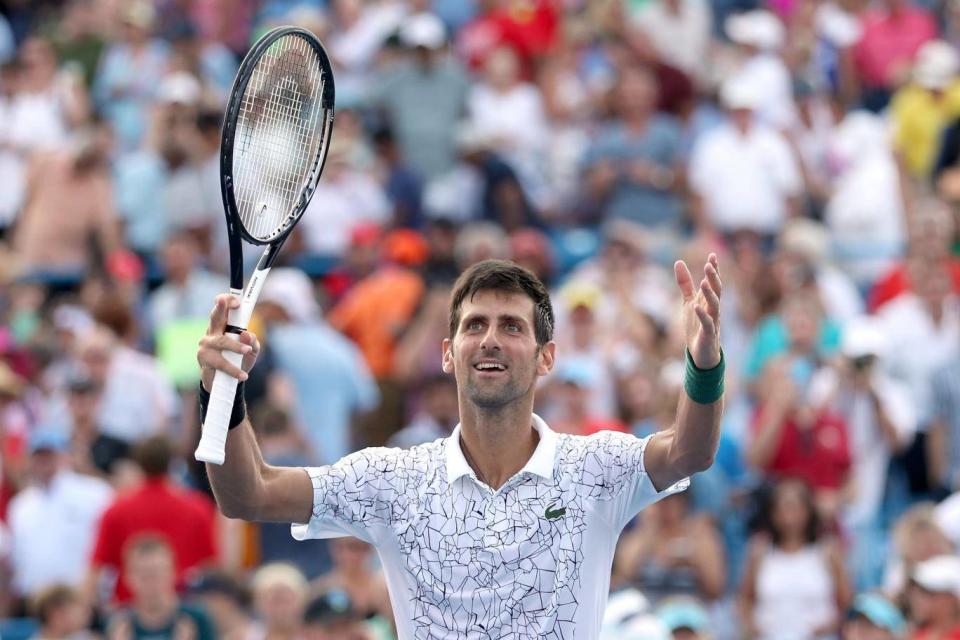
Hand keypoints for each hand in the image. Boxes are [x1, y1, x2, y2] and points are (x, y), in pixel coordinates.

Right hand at [197, 294, 260, 390]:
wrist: (226, 384)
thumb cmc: (239, 361)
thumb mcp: (251, 350)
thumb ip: (252, 342)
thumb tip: (247, 335)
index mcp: (222, 326)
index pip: (222, 309)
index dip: (227, 301)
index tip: (236, 301)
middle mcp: (211, 333)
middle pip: (214, 317)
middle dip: (221, 308)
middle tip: (229, 303)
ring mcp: (206, 346)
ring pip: (221, 342)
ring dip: (235, 346)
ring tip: (247, 352)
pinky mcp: (204, 361)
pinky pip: (221, 363)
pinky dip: (233, 369)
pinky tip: (242, 374)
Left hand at [674, 254, 721, 368]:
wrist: (700, 353)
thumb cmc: (696, 325)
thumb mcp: (689, 301)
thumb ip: (686, 283)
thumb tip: (679, 261)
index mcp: (709, 301)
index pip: (714, 283)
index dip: (714, 270)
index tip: (712, 255)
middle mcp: (713, 309)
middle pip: (717, 291)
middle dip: (713, 278)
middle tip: (709, 265)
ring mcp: (712, 321)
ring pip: (715, 306)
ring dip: (710, 294)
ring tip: (703, 282)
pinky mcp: (708, 334)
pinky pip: (707, 323)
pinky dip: (703, 315)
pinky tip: (696, 306)